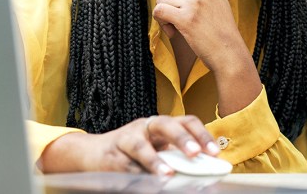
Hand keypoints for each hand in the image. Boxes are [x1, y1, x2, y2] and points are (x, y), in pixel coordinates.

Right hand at [39, 114, 219, 174]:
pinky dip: (136, 176)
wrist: (92, 153)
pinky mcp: (111, 156)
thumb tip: (203, 168)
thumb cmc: (132, 151)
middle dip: (182, 139)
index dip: (201, 134)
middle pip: (165, 124)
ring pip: (140, 146)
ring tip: (167, 175)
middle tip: (196, 155)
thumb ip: (175, 155)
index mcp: (160, 124)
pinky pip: (125, 166)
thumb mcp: (155, 148)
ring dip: (155, 161)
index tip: (214, 153)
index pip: (185, 121)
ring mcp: (126, 139)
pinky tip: (145, 184)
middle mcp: (144, 127)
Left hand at [152, 0, 247, 72]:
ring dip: (163, 15)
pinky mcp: (186, 18)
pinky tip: (172, 31)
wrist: (229, 52)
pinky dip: (160, 22)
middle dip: (166, 3)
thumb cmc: (220, 30)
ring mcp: (195, 2)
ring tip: (176, 27)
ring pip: (161, 0)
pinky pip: (159, 11)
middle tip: (175, 19)